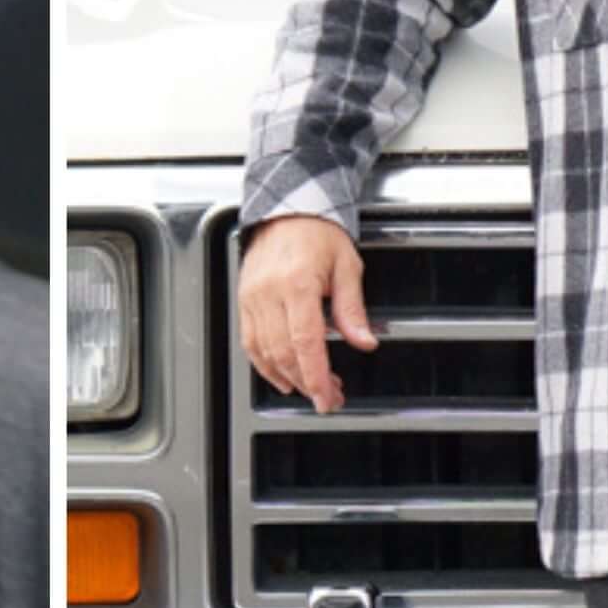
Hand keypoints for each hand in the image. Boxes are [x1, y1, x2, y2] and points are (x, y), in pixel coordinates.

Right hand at [238, 214, 377, 413]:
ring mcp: (252, 297)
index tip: (327, 397)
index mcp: (297, 282)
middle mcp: (269, 292)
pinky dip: (263, 364)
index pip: (305, 342)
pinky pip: (249, 341)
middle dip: (305, 382)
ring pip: (263, 351)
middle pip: (283, 352)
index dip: (316, 376)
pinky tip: (281, 375)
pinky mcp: (243, 300)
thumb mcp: (347, 266)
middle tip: (327, 397)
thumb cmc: (318, 233)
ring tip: (309, 387)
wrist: (287, 210)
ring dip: (286, 377)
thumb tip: (364, 341)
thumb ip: (353, 309)